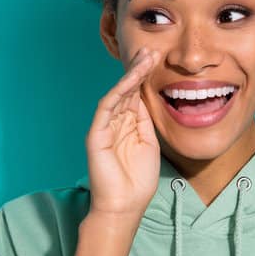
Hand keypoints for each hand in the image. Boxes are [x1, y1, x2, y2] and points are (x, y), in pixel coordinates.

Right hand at [84, 47, 160, 217]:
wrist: (124, 206)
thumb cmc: (138, 180)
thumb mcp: (149, 143)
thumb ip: (146, 120)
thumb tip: (148, 96)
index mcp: (128, 124)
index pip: (136, 93)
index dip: (145, 75)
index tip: (157, 57)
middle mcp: (115, 121)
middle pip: (126, 89)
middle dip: (138, 68)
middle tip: (150, 49)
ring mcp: (104, 127)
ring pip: (117, 94)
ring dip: (131, 75)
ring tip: (144, 58)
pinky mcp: (96, 134)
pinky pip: (106, 108)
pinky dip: (117, 92)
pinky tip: (129, 79)